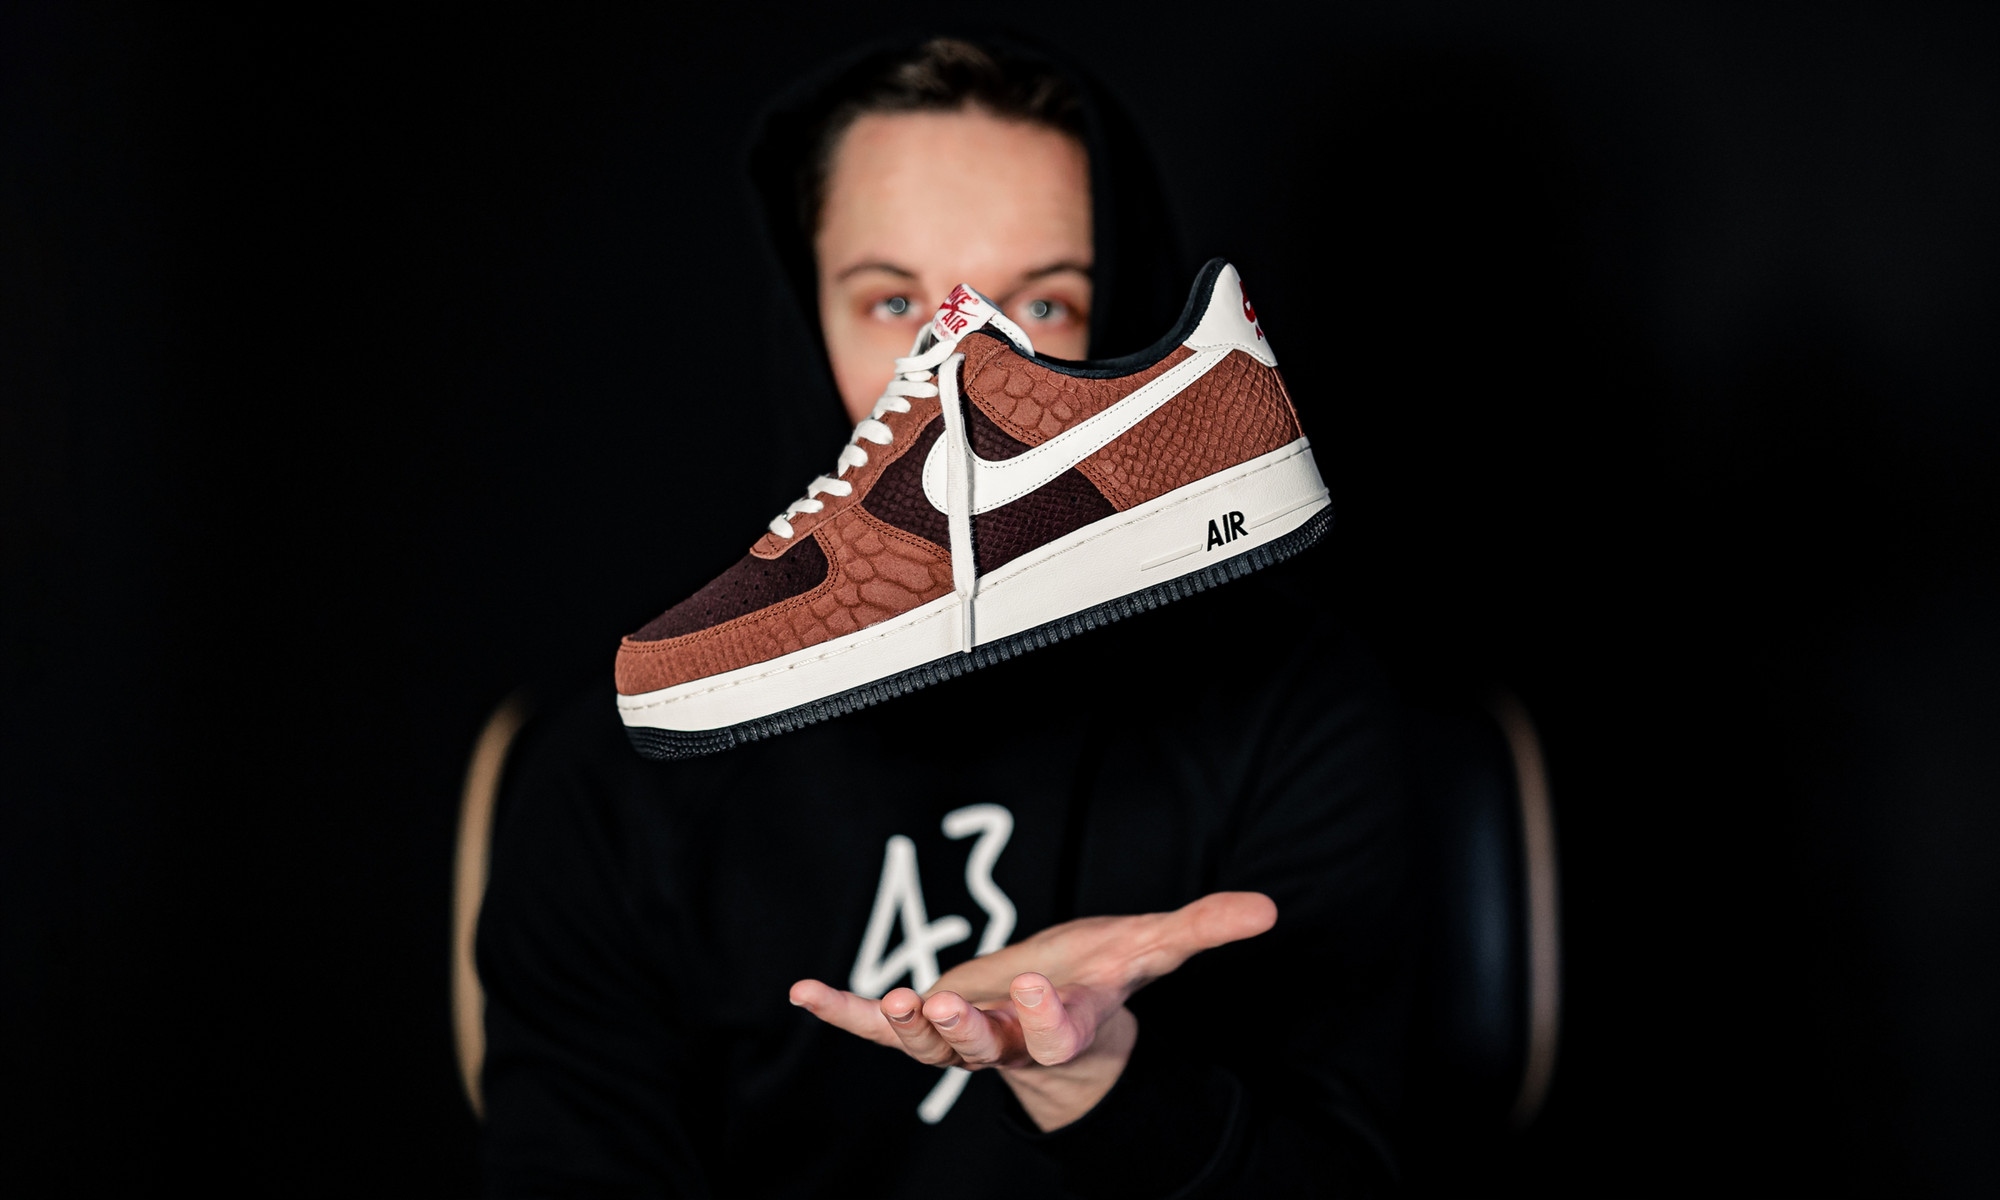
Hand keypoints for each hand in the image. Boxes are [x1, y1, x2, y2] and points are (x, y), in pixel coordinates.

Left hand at [790, 892, 1276, 1129]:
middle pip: (985, 1048)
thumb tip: (1267, 909)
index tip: (1039, 985)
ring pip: (930, 1045)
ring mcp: (962, 1037)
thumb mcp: (1151, 948)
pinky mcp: (923, 1026)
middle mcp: (1010, 1042)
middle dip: (964, 1029)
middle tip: (942, 1006)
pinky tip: (803, 992)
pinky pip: (875, 1029)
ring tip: (887, 1004)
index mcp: (1066, 1026)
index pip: (1060, 1030)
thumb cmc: (1101, 979)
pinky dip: (841, 1012)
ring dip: (905, 1028)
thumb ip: (1202, 929)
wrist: (1055, 1015)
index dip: (1049, 1013)